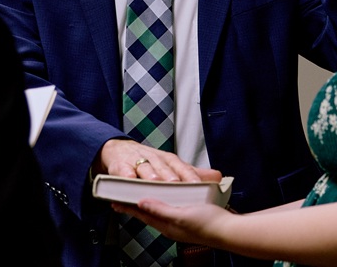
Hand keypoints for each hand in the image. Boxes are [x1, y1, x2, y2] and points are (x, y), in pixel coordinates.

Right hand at [94, 139, 222, 182]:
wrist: (119, 150)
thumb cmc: (149, 161)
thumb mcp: (171, 166)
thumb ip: (192, 173)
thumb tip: (217, 176)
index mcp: (168, 161)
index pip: (181, 168)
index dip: (189, 177)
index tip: (198, 186)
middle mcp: (155, 159)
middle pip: (164, 168)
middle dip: (170, 177)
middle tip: (177, 185)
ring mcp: (137, 162)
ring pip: (145, 168)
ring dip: (150, 175)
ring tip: (155, 183)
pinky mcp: (121, 166)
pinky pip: (123, 171)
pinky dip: (126, 175)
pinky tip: (129, 179)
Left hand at [112, 199, 233, 246]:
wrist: (230, 231)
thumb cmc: (207, 224)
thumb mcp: (180, 215)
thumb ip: (160, 209)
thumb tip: (140, 203)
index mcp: (166, 225)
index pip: (142, 214)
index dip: (128, 207)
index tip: (114, 200)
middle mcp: (171, 225)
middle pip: (148, 213)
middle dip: (135, 204)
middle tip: (122, 196)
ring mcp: (181, 222)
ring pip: (159, 210)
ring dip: (149, 202)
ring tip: (140, 195)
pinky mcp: (190, 217)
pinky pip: (171, 208)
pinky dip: (164, 201)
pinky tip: (167, 197)